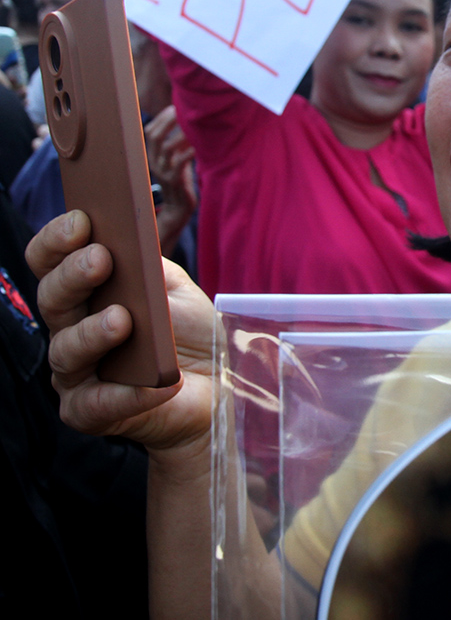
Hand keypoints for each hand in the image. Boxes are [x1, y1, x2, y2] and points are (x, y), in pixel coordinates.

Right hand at [26, 211, 215, 458]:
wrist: (217, 383)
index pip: (51, 261)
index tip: (82, 220)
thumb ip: (148, 265)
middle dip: (73, 276)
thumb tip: (128, 240)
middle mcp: (69, 329)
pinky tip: (160, 383)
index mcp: (83, 292)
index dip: (58, 240)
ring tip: (123, 320)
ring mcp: (76, 373)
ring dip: (93, 332)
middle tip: (100, 259)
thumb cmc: (188, 330)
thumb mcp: (172, 287)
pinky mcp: (92, 411)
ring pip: (67, 351)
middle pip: (53, 300)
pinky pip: (100, 403)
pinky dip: (130, 394)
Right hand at [144, 105, 197, 254]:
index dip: (161, 119)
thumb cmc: (180, 182)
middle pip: (155, 136)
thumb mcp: (176, 161)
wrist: (178, 209)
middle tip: (182, 111)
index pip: (150, 132)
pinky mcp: (175, 181)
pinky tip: (199, 145)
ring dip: (180, 134)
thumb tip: (187, 125)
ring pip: (166, 147)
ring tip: (193, 125)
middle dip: (168, 121)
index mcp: (152, 156)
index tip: (174, 107)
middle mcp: (154, 162)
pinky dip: (189, 151)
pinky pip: (179, 162)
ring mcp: (163, 172)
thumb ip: (177, 146)